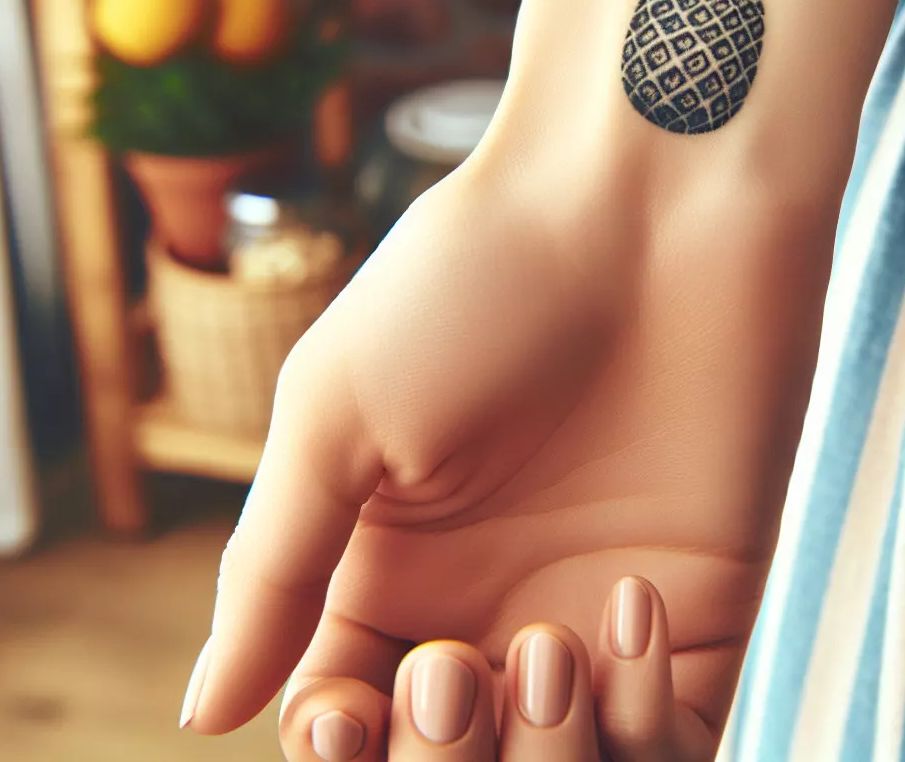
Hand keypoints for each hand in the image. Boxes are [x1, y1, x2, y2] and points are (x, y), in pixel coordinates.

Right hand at [179, 159, 834, 759]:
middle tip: (450, 667)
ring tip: (545, 647)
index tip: (342, 713)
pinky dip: (644, 728)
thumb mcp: (336, 416)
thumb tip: (202, 715)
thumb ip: (274, 571)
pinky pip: (675, 746)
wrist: (648, 199)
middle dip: (440, 758)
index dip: (341, 747)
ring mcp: (597, 619)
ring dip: (542, 758)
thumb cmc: (475, 279)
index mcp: (387, 576)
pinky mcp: (702, 612)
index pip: (347, 724)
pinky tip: (629, 601)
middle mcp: (490, 613)